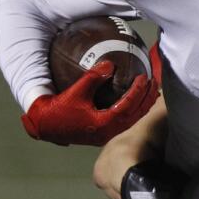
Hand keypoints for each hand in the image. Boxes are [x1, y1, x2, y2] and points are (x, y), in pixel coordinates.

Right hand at [21, 59, 158, 145]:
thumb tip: (110, 64)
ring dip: (142, 105)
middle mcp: (107, 132)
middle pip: (135, 115)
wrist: (43, 126)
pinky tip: (135, 100)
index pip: (128, 106)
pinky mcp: (101, 133)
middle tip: (155, 82)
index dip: (138, 92)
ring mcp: (105, 134)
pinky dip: (133, 109)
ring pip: (131, 119)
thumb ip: (93, 77)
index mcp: (103, 124)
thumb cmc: (57, 109)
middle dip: (147, 98)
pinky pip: (124, 121)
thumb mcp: (75, 91)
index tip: (144, 77)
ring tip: (151, 90)